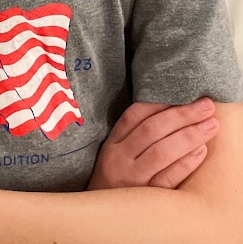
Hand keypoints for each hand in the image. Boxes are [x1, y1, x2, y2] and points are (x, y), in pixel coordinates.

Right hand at [87, 98, 219, 189]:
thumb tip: (171, 112)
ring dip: (190, 135)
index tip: (183, 95)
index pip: (135, 115)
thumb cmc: (116, 182)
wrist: (103, 218)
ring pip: (162, 151)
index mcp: (112, 144)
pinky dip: (186, 163)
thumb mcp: (116, 156)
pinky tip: (201, 151)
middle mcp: (119, 158)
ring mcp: (132, 179)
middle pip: (152, 130)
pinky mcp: (145, 198)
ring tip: (211, 125)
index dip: (160, 103)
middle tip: (206, 106)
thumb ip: (134, 137)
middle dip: (182, 114)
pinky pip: (168, 178)